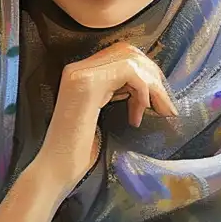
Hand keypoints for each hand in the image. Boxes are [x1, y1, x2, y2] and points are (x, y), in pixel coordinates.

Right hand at [36, 43, 175, 192]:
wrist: (57, 169)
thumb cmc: (78, 152)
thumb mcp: (99, 116)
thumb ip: (113, 95)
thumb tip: (143, 91)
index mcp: (80, 73)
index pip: (120, 55)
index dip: (145, 72)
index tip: (158, 100)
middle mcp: (78, 68)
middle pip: (127, 52)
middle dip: (153, 76)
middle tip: (164, 105)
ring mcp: (81, 74)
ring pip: (130, 60)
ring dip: (152, 85)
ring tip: (159, 111)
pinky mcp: (88, 85)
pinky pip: (128, 72)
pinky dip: (144, 90)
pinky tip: (140, 115)